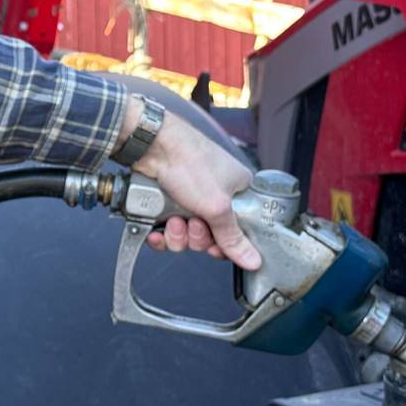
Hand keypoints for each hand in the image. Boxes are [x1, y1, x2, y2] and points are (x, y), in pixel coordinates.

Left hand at [122, 96, 261, 271]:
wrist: (152, 145)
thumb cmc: (190, 162)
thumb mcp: (217, 206)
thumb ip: (233, 237)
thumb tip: (253, 259)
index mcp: (238, 190)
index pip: (241, 229)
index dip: (227, 243)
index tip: (217, 248)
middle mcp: (215, 194)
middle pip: (211, 236)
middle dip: (198, 237)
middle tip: (193, 224)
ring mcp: (190, 198)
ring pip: (187, 235)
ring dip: (178, 235)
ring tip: (173, 221)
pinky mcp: (168, 202)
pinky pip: (168, 231)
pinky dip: (162, 234)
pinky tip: (158, 230)